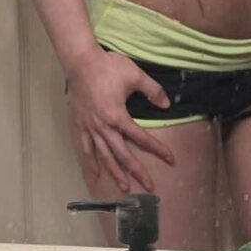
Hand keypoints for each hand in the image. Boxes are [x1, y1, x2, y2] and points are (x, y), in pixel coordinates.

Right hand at [65, 45, 175, 193]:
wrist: (81, 61)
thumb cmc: (108, 67)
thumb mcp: (135, 75)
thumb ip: (153, 90)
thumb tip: (167, 105)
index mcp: (118, 117)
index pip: (141, 138)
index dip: (157, 149)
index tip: (170, 159)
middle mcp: (103, 127)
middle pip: (123, 154)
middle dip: (137, 171)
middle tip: (150, 187)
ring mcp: (90, 128)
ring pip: (104, 156)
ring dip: (115, 173)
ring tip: (124, 188)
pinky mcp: (79, 125)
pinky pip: (85, 148)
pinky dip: (90, 163)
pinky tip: (94, 174)